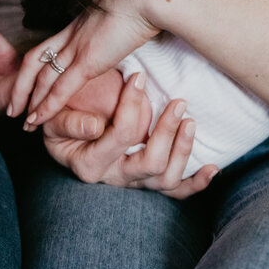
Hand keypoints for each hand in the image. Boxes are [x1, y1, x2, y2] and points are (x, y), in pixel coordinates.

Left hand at [8, 0, 161, 127]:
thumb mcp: (129, 10)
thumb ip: (125, 22)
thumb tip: (137, 25)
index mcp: (81, 23)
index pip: (50, 46)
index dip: (37, 65)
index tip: (33, 82)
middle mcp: (72, 35)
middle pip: (34, 61)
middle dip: (21, 86)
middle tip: (14, 107)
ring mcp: (77, 48)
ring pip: (41, 78)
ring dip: (28, 100)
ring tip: (22, 121)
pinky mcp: (88, 61)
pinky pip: (60, 89)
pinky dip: (46, 106)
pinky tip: (37, 119)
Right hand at [43, 72, 218, 198]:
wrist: (67, 137)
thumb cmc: (63, 122)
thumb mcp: (55, 120)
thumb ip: (69, 122)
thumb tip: (94, 126)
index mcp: (90, 164)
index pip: (120, 136)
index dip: (132, 105)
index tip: (139, 77)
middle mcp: (115, 177)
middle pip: (150, 163)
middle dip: (167, 132)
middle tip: (178, 103)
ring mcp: (135, 182)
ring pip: (166, 180)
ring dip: (183, 151)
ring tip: (190, 122)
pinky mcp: (149, 182)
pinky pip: (176, 191)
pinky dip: (196, 183)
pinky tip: (213, 168)